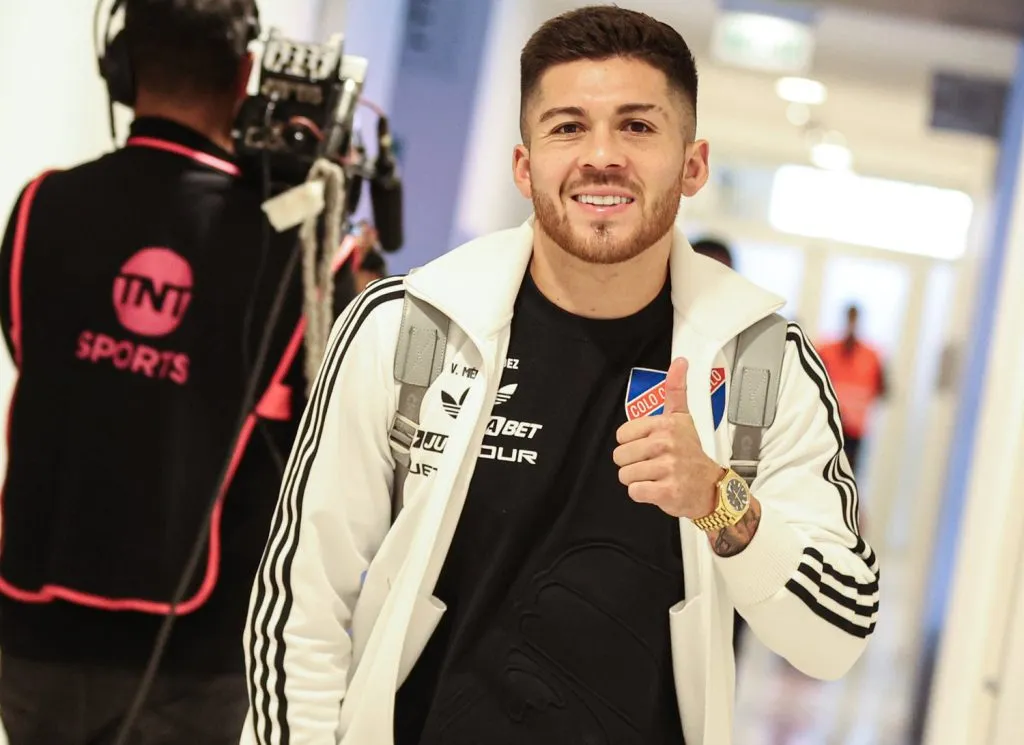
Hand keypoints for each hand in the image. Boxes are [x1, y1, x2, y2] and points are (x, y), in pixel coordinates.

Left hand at [613, 357, 723, 519]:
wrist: (711, 487)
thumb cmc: (692, 453)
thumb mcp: (683, 418)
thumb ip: (676, 390)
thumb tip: (680, 362)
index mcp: (665, 425)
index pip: (622, 435)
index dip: (632, 443)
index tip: (649, 446)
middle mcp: (666, 444)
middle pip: (620, 456)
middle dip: (633, 464)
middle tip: (653, 464)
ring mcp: (667, 468)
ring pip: (626, 475)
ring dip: (638, 479)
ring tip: (656, 476)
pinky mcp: (667, 492)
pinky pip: (634, 492)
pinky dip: (642, 494)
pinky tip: (657, 488)